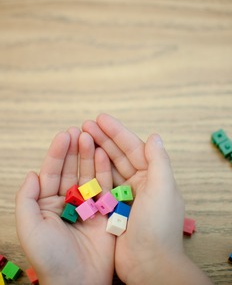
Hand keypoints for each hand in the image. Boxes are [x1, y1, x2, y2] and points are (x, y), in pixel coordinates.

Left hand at [16, 128, 114, 284]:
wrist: (78, 280)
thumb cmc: (50, 256)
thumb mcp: (30, 226)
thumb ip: (27, 198)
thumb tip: (32, 173)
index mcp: (48, 203)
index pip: (52, 172)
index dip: (58, 153)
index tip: (64, 134)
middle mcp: (68, 201)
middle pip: (71, 169)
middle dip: (74, 149)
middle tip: (80, 130)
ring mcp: (87, 205)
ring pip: (88, 174)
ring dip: (89, 155)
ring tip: (90, 136)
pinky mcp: (104, 210)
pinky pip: (104, 186)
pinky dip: (104, 169)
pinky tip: (103, 154)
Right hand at [82, 114, 184, 282]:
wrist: (148, 263)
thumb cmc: (158, 225)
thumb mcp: (163, 188)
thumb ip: (158, 160)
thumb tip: (155, 136)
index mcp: (153, 176)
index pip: (133, 147)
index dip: (117, 132)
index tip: (101, 118)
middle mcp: (140, 183)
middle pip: (119, 155)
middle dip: (103, 138)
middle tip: (85, 124)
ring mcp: (125, 196)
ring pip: (108, 168)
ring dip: (96, 152)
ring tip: (80, 137)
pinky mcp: (112, 208)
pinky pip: (101, 185)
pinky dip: (92, 173)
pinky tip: (82, 162)